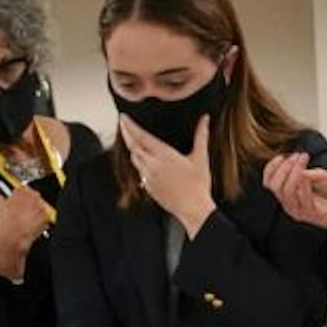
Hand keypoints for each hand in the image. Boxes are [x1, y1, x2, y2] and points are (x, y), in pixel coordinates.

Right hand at [0, 185, 52, 278]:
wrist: (13, 238)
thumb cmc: (6, 223)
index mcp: (23, 191)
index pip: (23, 188)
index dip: (18, 195)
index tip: (16, 199)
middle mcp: (34, 198)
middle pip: (32, 196)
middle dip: (27, 202)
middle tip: (20, 210)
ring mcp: (42, 208)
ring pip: (39, 206)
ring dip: (34, 210)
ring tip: (25, 219)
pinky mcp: (46, 219)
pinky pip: (44, 217)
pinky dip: (39, 220)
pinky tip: (30, 224)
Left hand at [121, 112, 215, 235]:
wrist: (193, 209)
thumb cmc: (198, 184)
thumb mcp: (201, 157)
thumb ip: (201, 135)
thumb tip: (205, 118)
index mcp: (164, 155)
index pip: (141, 137)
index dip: (130, 126)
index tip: (123, 117)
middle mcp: (152, 165)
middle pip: (132, 146)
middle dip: (125, 133)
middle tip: (121, 123)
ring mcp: (148, 177)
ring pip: (134, 159)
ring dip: (131, 147)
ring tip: (130, 139)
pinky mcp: (149, 187)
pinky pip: (139, 171)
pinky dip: (138, 162)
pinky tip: (141, 159)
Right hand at [263, 153, 326, 241]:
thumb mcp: (321, 176)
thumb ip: (308, 172)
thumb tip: (296, 167)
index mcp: (289, 195)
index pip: (269, 182)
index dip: (271, 167)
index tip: (283, 155)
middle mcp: (290, 204)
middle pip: (274, 186)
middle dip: (284, 167)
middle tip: (298, 156)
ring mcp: (300, 211)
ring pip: (286, 191)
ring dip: (294, 171)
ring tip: (304, 160)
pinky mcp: (311, 215)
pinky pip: (302, 199)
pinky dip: (303, 184)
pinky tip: (307, 174)